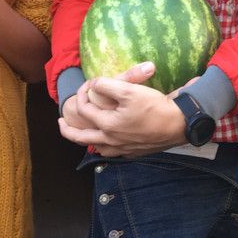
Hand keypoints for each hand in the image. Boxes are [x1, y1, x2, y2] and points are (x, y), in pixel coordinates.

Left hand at [58, 62, 184, 156]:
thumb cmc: (154, 107)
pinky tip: (106, 142)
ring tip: (82, 133)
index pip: (84, 109)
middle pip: (81, 138)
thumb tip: (94, 84)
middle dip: (67, 130)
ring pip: (96, 148)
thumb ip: (107, 85)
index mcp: (107, 125)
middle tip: (60, 122)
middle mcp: (110, 141)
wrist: (178, 125)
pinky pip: (111, 153)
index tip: (88, 84)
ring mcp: (121, 150)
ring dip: (85, 140)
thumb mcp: (129, 90)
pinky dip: (103, 147)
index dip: (83, 94)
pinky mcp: (133, 153)